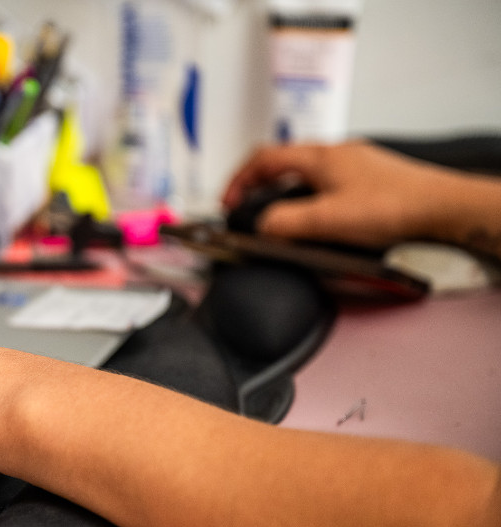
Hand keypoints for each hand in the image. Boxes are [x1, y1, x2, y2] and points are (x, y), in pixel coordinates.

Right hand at [221, 141, 443, 247]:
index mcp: (319, 157)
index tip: (229, 202)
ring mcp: (354, 165)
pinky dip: (309, 199)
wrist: (441, 208)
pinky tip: (317, 220)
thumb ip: (285, 224)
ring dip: (284, 193)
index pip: (263, 159)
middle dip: (258, 186)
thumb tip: (261, 227)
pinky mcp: (369, 179)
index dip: (238, 180)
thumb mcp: (327, 220)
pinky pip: (327, 185)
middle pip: (282, 163)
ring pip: (305, 175)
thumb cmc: (395, 207)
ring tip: (279, 218)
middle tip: (248, 208)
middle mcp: (335, 155)